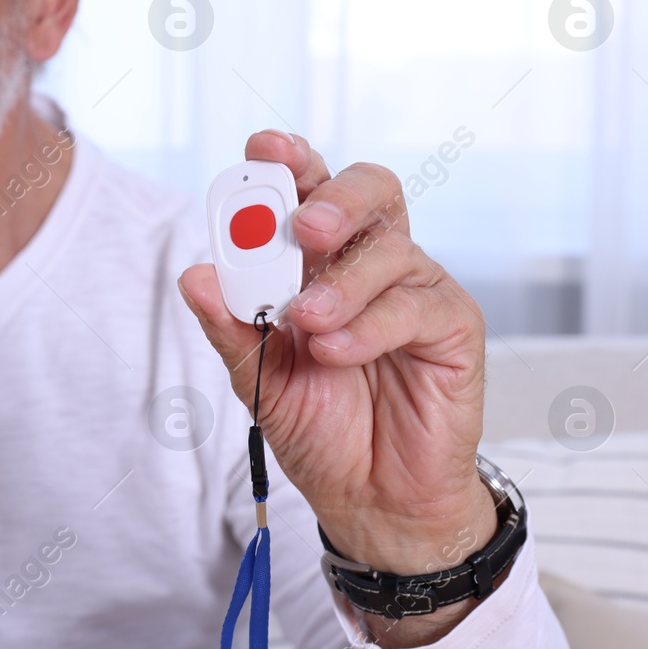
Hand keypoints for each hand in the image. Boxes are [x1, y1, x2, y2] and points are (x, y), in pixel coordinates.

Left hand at [178, 131, 495, 646]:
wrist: (368, 498)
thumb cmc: (320, 426)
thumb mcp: (257, 376)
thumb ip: (230, 324)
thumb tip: (194, 275)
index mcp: (320, 261)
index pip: (310, 190)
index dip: (291, 161)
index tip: (262, 150)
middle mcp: (371, 263)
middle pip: (370, 191)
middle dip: (332, 197)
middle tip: (299, 228)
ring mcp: (416, 291)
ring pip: (390, 249)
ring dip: (340, 283)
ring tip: (305, 322)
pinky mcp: (452, 329)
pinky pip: (417, 306)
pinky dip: (370, 326)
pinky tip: (337, 352)